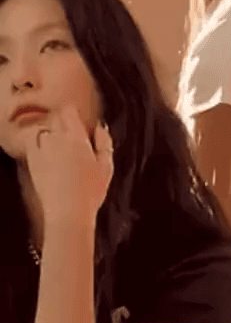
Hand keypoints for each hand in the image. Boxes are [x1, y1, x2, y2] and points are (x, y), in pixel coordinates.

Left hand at [25, 105, 113, 225]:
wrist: (67, 212)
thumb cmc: (91, 190)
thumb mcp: (107, 165)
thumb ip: (104, 142)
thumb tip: (100, 127)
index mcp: (76, 138)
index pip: (68, 112)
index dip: (72, 111)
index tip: (77, 114)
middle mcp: (56, 140)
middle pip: (54, 119)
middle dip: (62, 121)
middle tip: (71, 130)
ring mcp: (41, 151)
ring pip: (43, 132)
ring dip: (50, 133)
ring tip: (59, 143)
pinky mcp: (32, 163)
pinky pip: (33, 145)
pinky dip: (39, 145)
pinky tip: (49, 154)